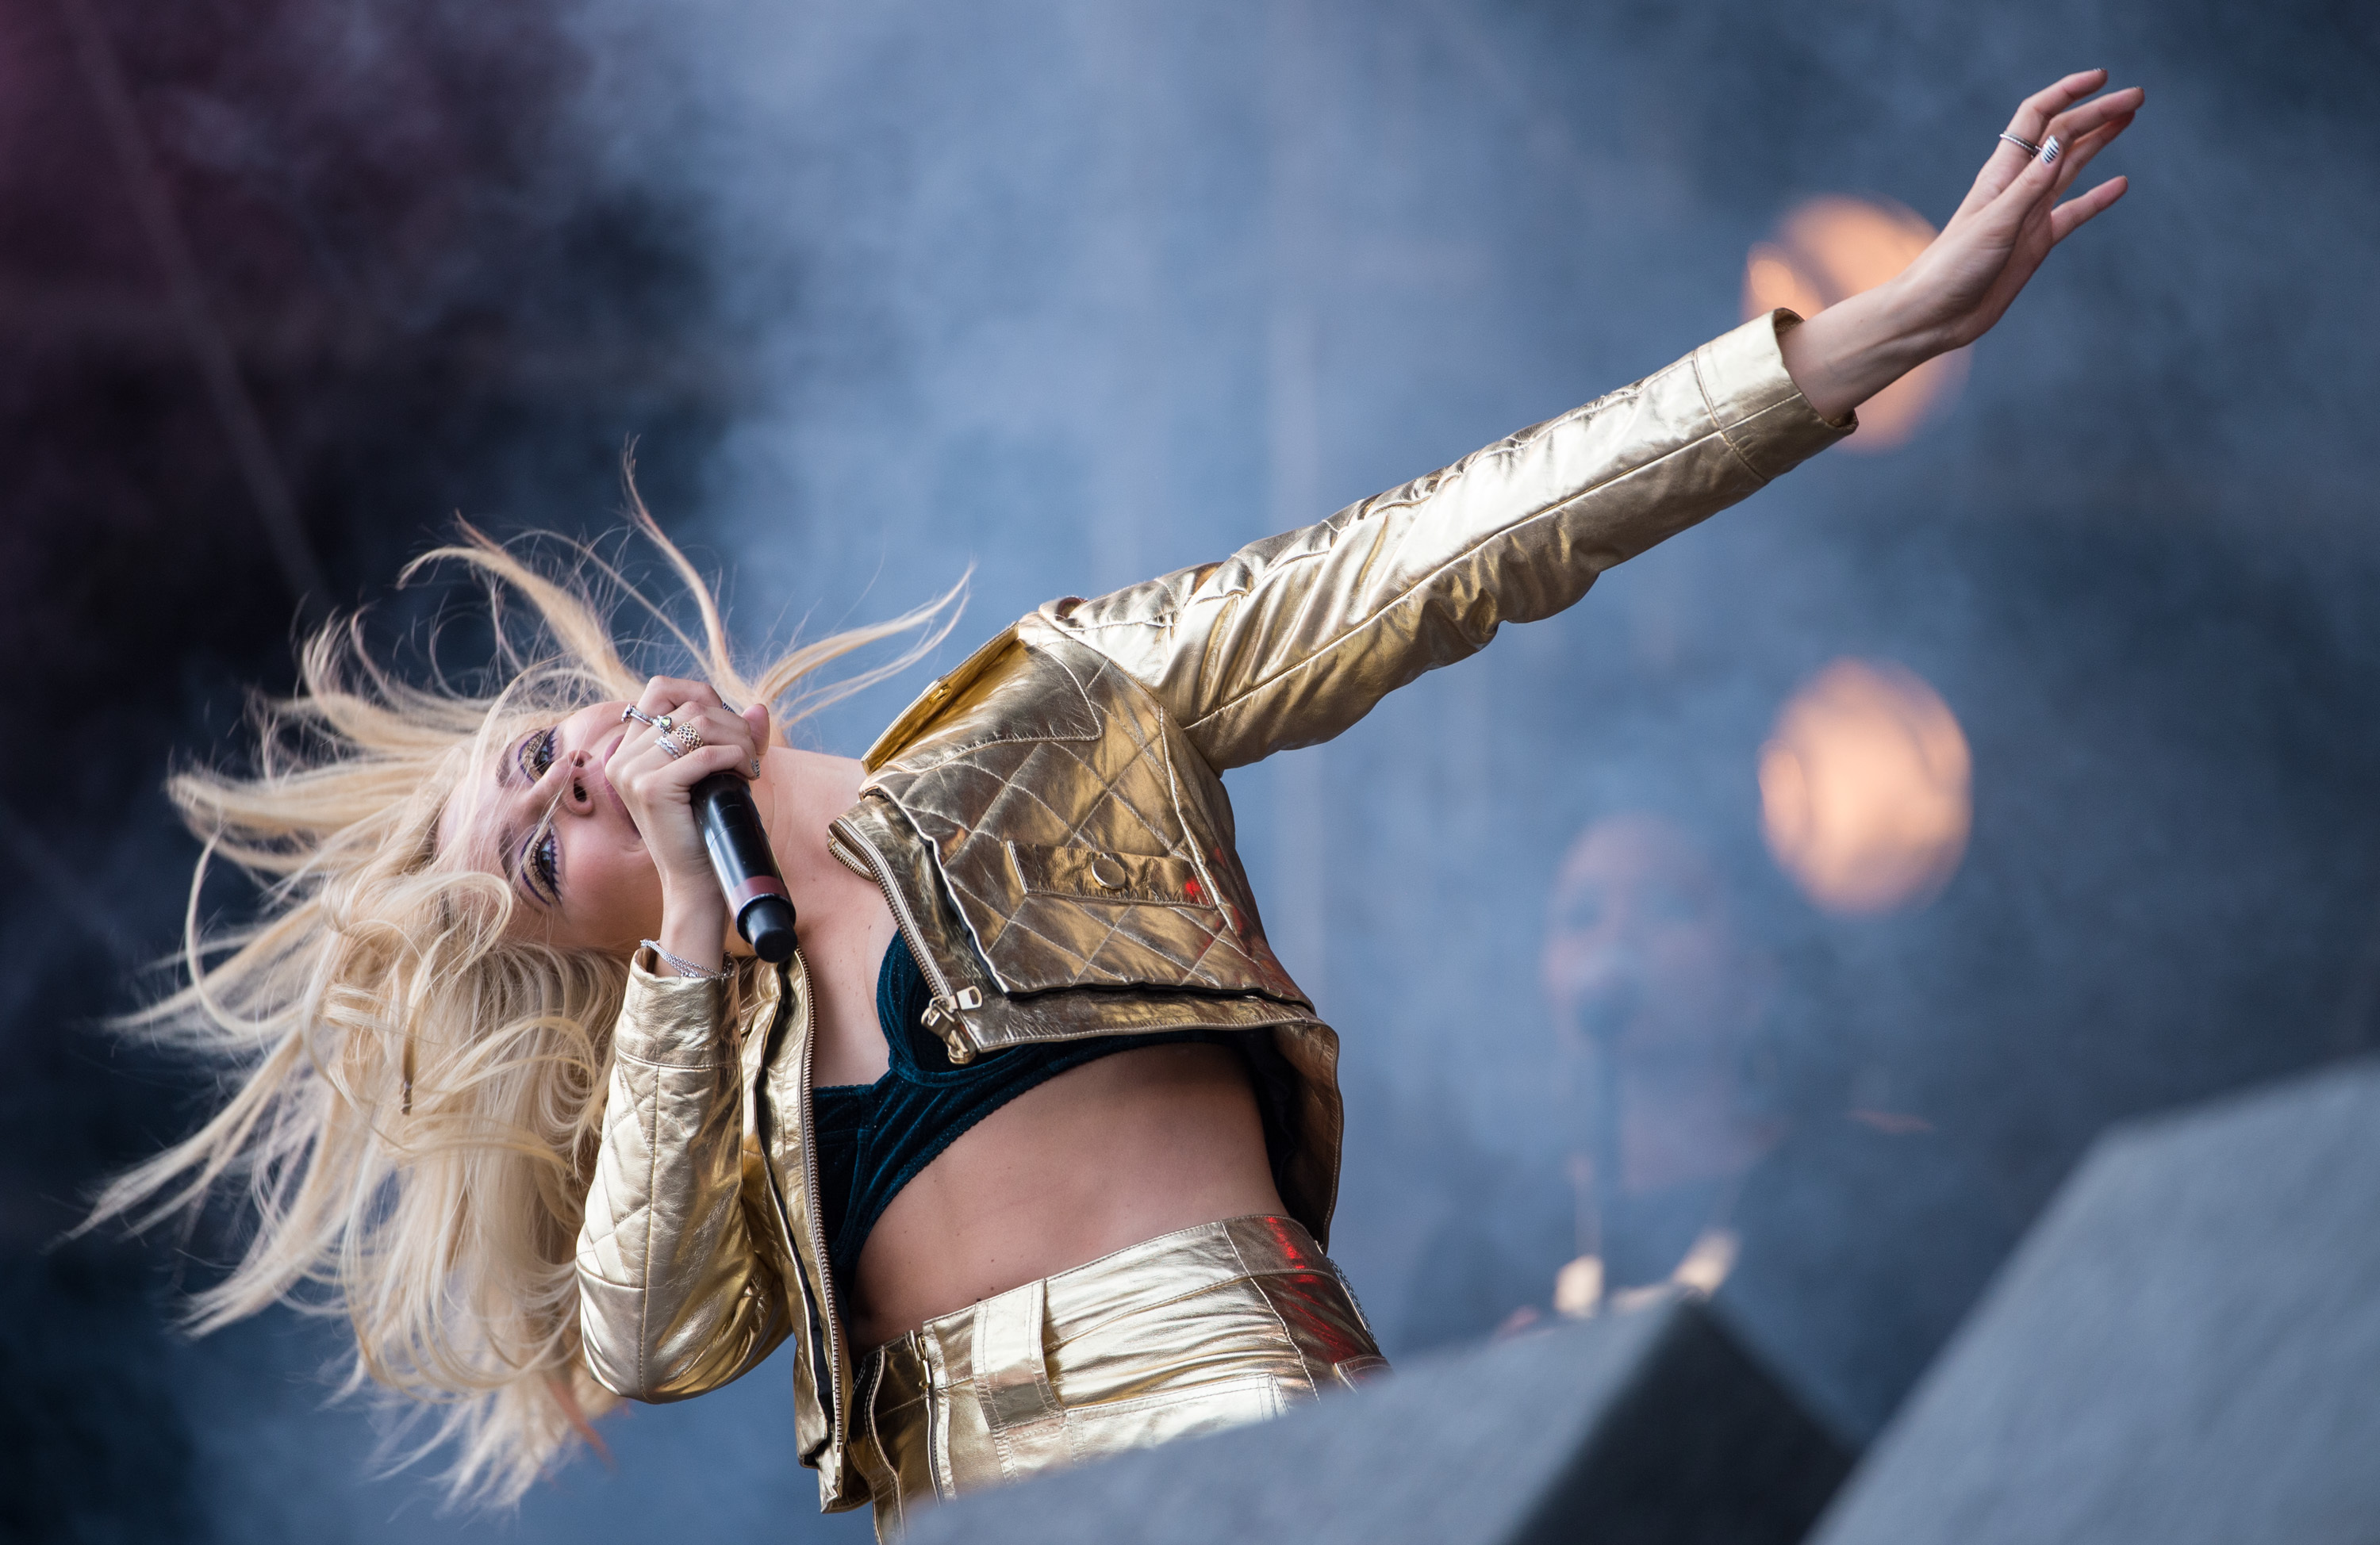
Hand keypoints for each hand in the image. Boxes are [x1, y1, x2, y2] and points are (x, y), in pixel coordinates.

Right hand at [607, 676, 769, 969]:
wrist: (698, 881)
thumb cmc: (708, 826)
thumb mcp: (719, 771)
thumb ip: (735, 737)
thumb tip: (759, 708)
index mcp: (629, 748)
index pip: (661, 688)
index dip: (702, 694)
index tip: (729, 726)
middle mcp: (622, 756)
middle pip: (688, 706)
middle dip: (732, 724)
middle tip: (752, 754)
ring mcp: (631, 772)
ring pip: (698, 725)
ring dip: (738, 740)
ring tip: (750, 765)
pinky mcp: (649, 789)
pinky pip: (703, 755)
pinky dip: (734, 758)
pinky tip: (746, 776)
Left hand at [1779, 69, 2142, 422]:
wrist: (1934, 316)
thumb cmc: (1952, 268)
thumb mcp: (1994, 223)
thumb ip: (2030, 185)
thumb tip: (2060, 142)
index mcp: (2002, 174)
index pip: (2037, 117)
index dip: (2067, 93)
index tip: (2102, 79)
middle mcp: (2017, 187)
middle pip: (2062, 137)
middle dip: (2097, 113)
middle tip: (2138, 96)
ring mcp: (2028, 214)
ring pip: (2071, 167)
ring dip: (2099, 142)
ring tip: (2129, 118)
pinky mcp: (2036, 243)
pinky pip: (2073, 213)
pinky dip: (2097, 198)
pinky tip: (2120, 184)